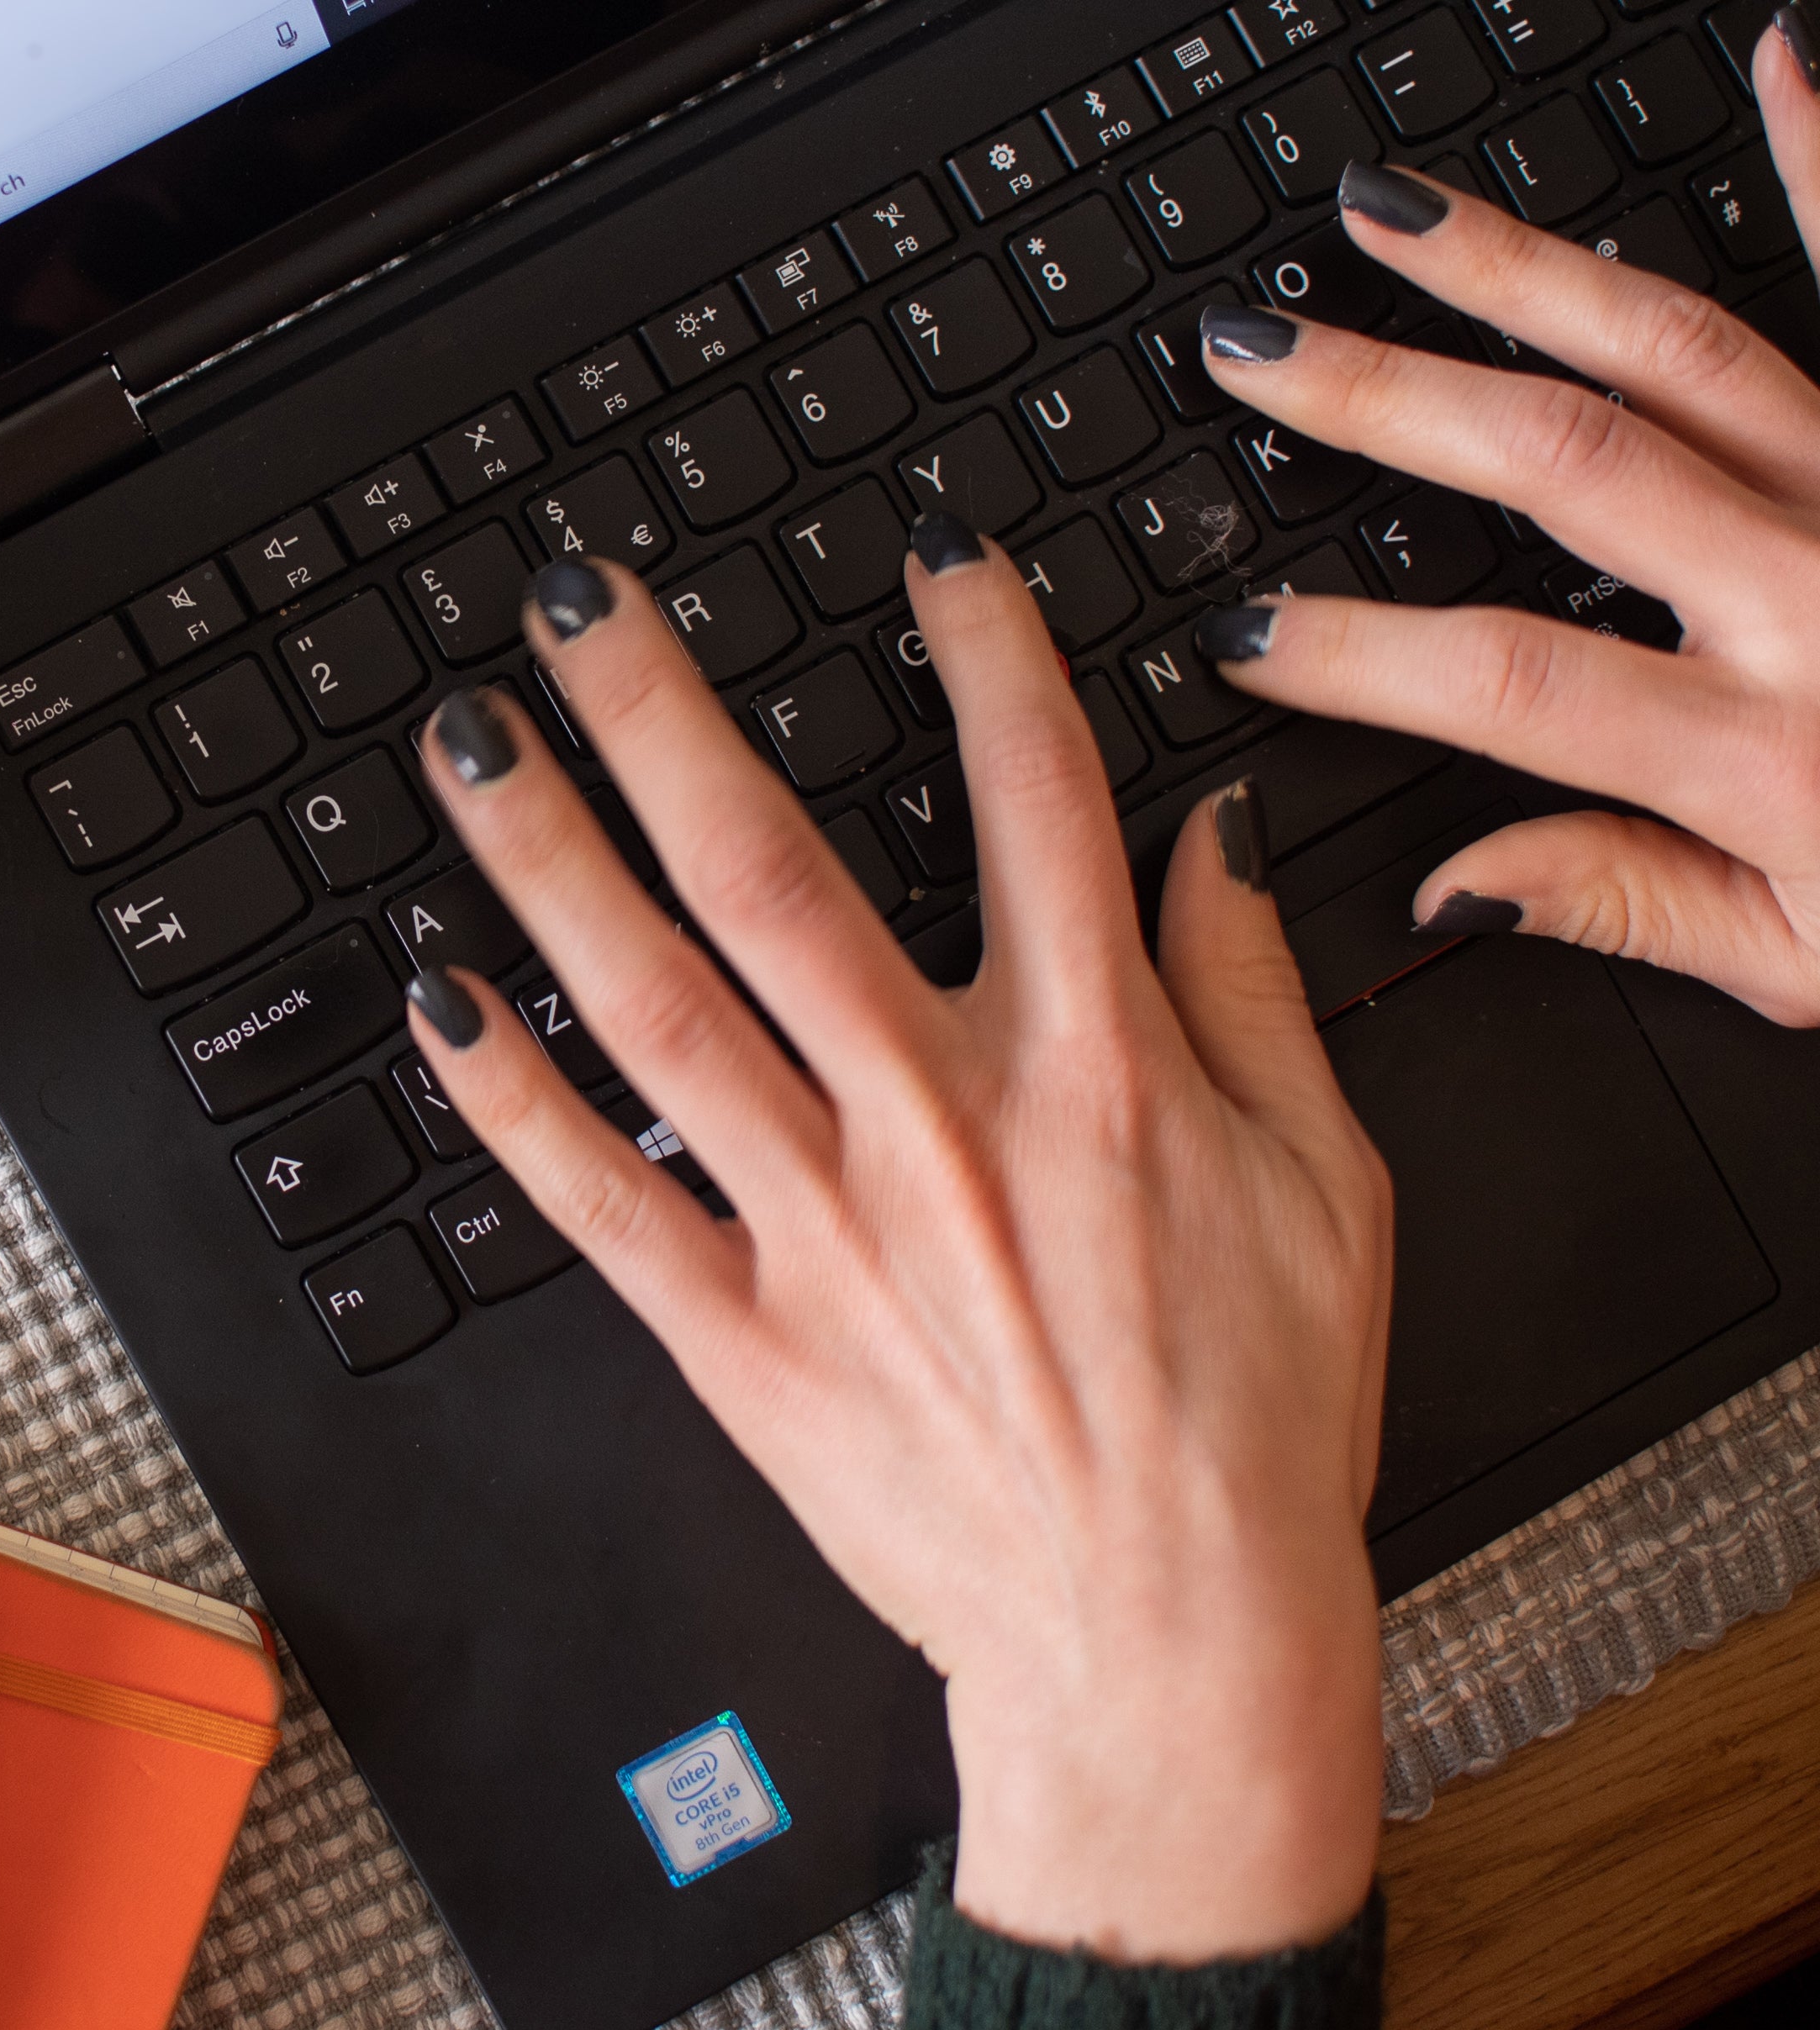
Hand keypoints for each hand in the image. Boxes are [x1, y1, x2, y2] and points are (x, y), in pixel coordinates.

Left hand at [406, 539, 1390, 1961]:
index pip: (1030, 799)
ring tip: (468, 743)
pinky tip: (438, 999)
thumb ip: (1251, 989)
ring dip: (548, 862)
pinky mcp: (741, 1340)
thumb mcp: (1326, 1188)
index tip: (918, 547)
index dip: (978, 649)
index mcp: (1095, 1068)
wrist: (1167, 1644)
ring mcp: (822, 1229)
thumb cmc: (1252, 1428)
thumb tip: (1207, 827)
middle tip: (575, 600)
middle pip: (771, 868)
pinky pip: (600, 1197)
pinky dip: (511, 1100)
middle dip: (662, 714)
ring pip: (655, 1003)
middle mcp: (938, 1123)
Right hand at [1187, 20, 1819, 1024]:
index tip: (1242, 633)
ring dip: (1518, 268)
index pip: (1507, 681)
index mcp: (1766, 755)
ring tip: (1388, 214)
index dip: (1353, 654)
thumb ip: (1624, 908)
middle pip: (1562, 463)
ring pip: (1677, 352)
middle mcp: (1816, 600)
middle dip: (1384, 399)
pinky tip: (1785, 59)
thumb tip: (1453, 887)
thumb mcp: (1805, 964)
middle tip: (1259, 351)